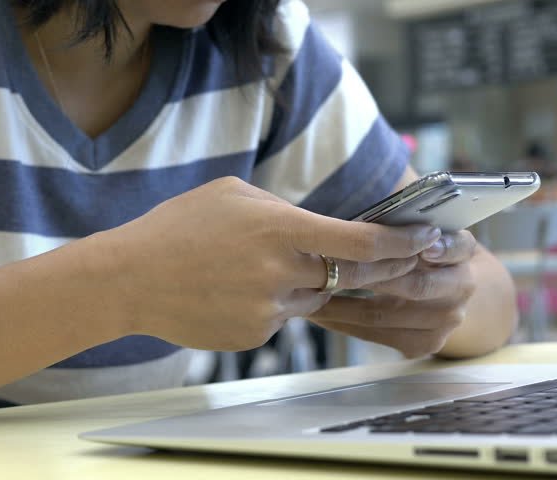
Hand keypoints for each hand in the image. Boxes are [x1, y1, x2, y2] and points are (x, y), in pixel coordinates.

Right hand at [86, 177, 441, 350]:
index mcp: (279, 228)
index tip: (426, 240)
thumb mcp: (233, 194)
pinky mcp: (256, 336)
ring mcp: (269, 310)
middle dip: (385, 270)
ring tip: (262, 266)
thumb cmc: (178, 228)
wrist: (130, 278)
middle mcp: (282, 272)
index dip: (401, 244)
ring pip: (317, 299)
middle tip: (404, 261)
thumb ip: (284, 209)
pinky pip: (285, 318)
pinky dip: (275, 303)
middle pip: (354, 278)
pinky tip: (236, 288)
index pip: (361, 242)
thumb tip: (319, 224)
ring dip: (311, 284)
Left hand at [307, 230, 477, 357]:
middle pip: (414, 286)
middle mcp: (462, 286)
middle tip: (329, 269)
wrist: (443, 288)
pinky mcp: (426, 343)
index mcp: (462, 249)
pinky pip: (378, 336)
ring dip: (343, 305)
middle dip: (369, 277)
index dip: (441, 248)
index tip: (423, 249)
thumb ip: (400, 224)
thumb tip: (367, 220)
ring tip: (310, 292)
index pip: (457, 246)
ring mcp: (446, 319)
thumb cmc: (414, 247)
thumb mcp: (415, 228)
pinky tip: (318, 313)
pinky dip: (344, 324)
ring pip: (387, 315)